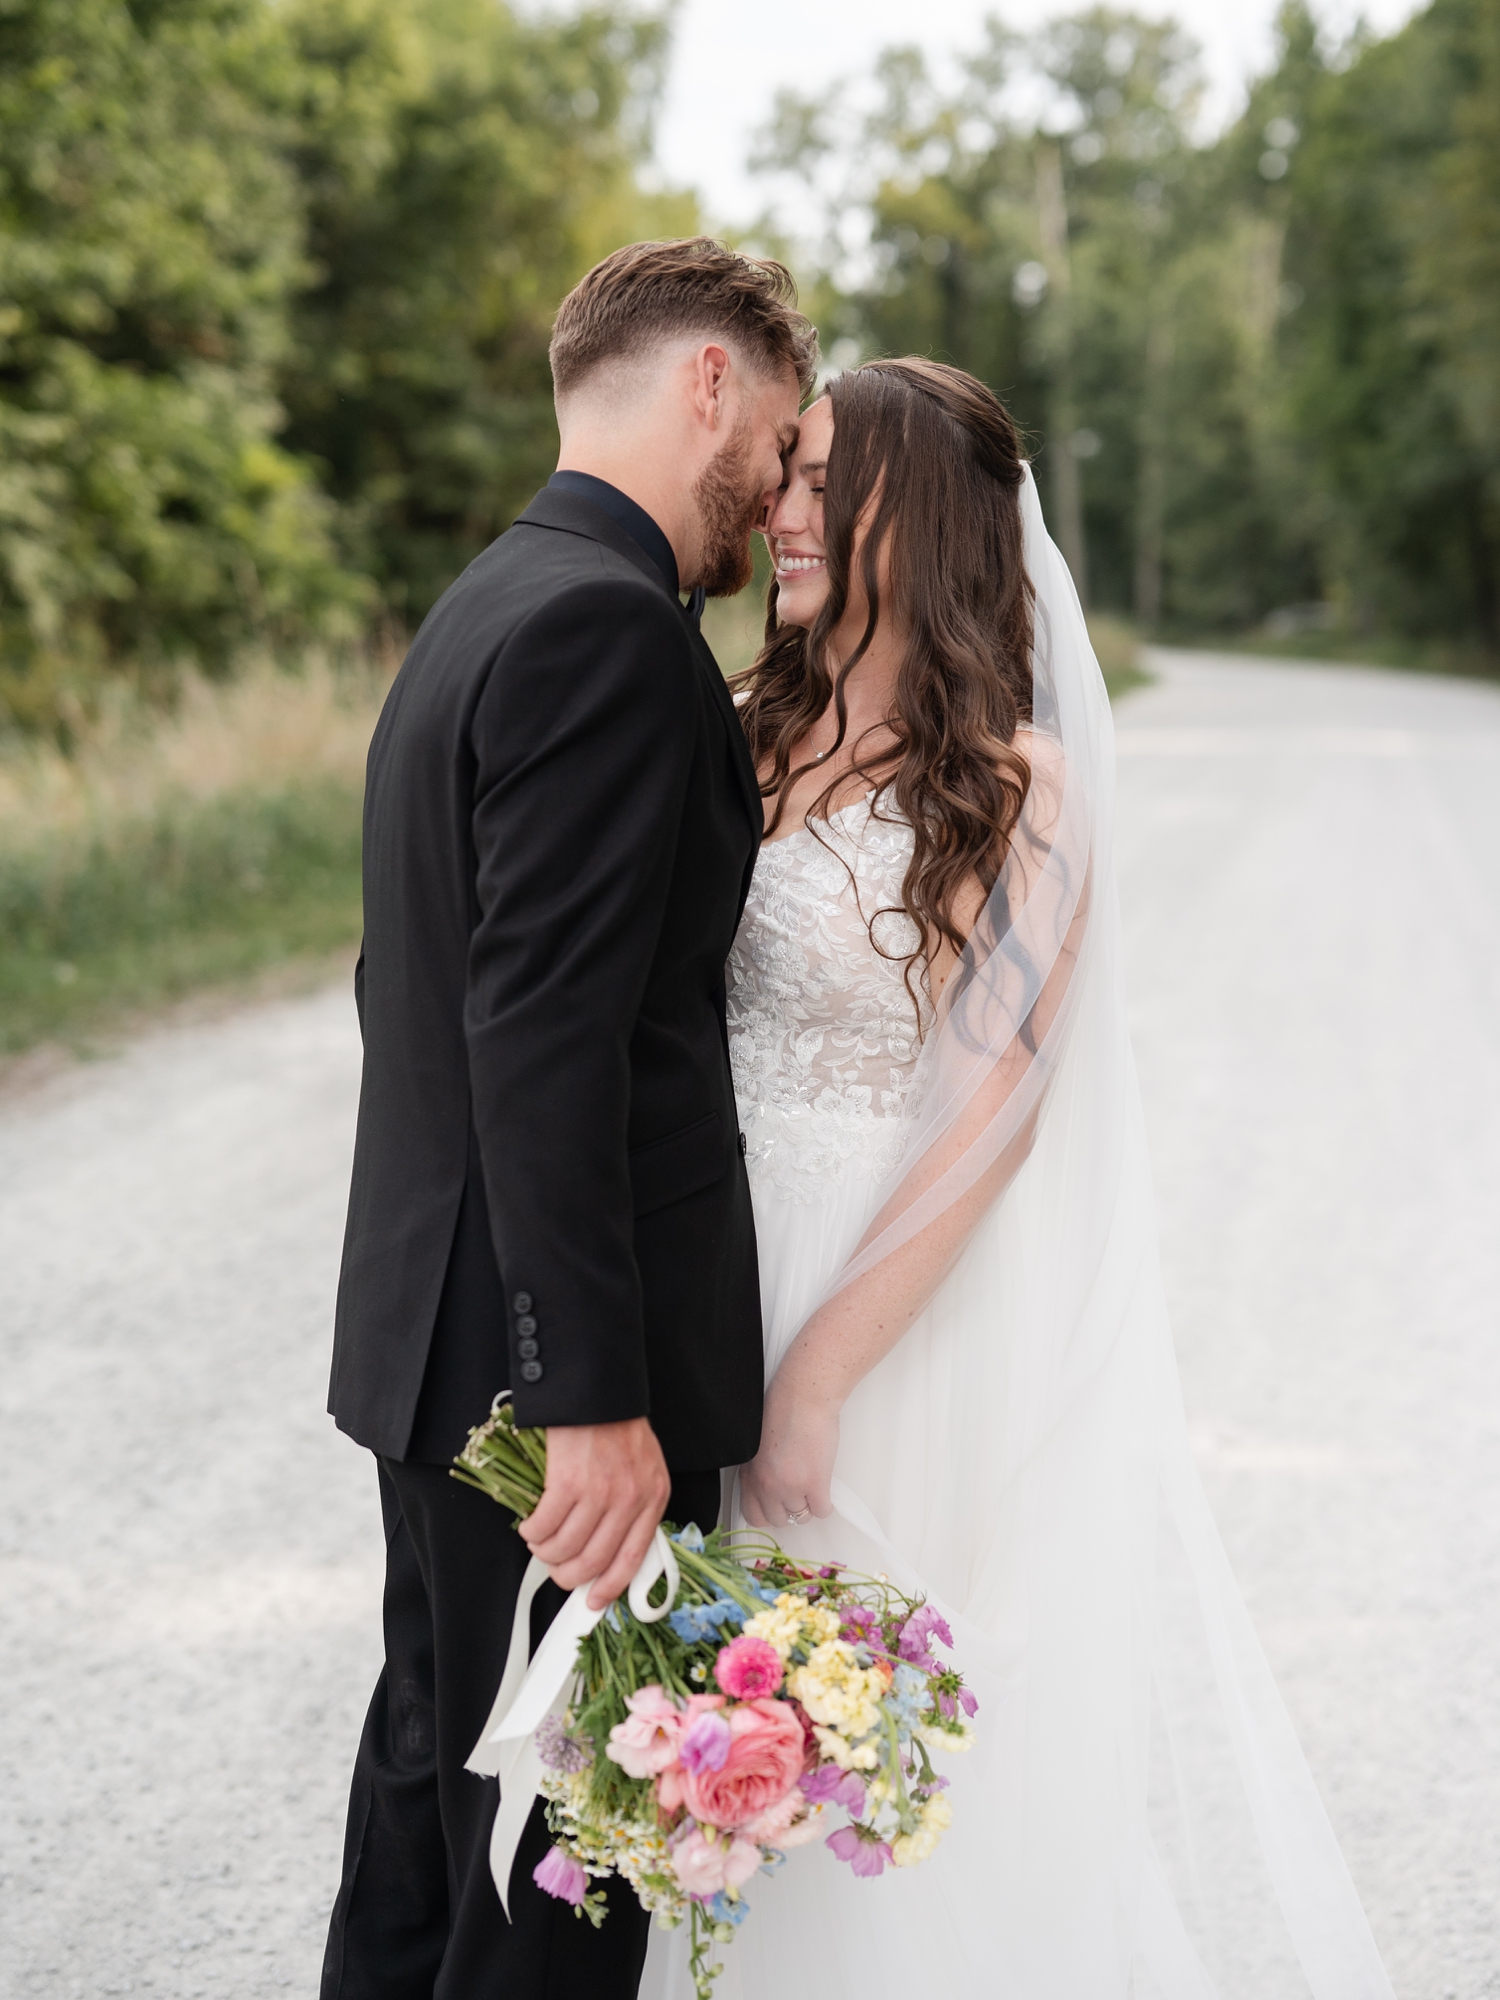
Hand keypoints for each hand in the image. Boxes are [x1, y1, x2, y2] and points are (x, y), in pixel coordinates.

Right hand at [520, 1418, 670, 1610]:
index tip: (593, 1599)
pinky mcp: (568, 1483)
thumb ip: (636, 1506)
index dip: (609, 1586)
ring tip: (540, 1542)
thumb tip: (613, 1550)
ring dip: (545, 1553)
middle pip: (594, 1561)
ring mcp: (599, 1493)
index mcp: (652, 1498)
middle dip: (568, 1574)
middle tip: (557, 1569)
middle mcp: (629, 1501)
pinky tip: (530, 1525)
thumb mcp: (645, 1468)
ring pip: (565, 1549)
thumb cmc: (619, 1427)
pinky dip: (532, 1532)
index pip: (632, 1559)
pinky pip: (544, 1526)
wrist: (598, 1391)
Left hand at [739, 1373, 839, 1530]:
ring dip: (808, 1504)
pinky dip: (826, 1504)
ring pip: (801, 1516)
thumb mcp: (757, 1444)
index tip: (777, 1507)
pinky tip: (825, 1490)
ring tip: (812, 1487)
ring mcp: (791, 1487)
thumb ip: (760, 1469)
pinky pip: (822, 1511)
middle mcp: (767, 1485)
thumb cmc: (784, 1409)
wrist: (804, 1397)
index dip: (768, 1513)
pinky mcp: (815, 1484)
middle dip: (789, 1509)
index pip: (753, 1515)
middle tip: (798, 1495)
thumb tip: (770, 1486)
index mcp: (750, 1474)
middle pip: (779, 1520)